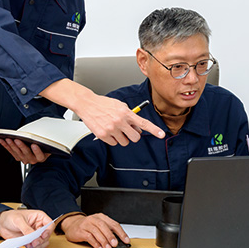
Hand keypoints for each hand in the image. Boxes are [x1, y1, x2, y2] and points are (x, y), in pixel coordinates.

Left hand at [0, 138, 49, 163]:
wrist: (38, 149)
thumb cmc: (41, 144)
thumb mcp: (43, 142)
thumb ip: (41, 139)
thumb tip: (34, 132)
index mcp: (41, 156)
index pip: (40, 155)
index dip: (37, 151)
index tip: (34, 145)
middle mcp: (33, 159)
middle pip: (27, 153)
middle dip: (21, 146)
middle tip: (17, 140)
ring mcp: (24, 159)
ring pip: (17, 152)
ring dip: (11, 145)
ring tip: (8, 139)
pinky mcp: (17, 157)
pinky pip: (11, 151)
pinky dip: (6, 145)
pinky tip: (2, 140)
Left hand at [0, 209, 52, 247]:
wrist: (1, 224)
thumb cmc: (10, 217)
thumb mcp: (18, 220)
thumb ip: (26, 229)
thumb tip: (33, 236)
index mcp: (39, 217)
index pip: (50, 224)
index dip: (48, 231)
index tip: (43, 236)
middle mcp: (38, 225)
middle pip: (47, 235)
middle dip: (41, 240)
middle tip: (34, 242)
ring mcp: (34, 233)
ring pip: (42, 242)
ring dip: (38, 245)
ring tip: (30, 244)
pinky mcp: (30, 240)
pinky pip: (35, 246)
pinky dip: (33, 247)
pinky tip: (27, 245)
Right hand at [40, 79, 164, 145]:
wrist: (87, 104)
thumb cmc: (104, 104)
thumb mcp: (120, 105)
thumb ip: (130, 115)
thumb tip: (137, 127)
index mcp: (126, 113)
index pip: (143, 123)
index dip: (154, 130)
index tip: (161, 134)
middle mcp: (120, 121)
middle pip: (135, 137)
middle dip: (133, 135)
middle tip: (127, 130)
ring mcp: (111, 129)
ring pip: (125, 142)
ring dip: (122, 138)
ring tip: (115, 128)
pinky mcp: (103, 135)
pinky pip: (114, 143)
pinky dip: (112, 139)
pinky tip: (108, 130)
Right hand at [60, 213, 128, 247]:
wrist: (72, 224)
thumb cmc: (88, 226)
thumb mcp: (99, 226)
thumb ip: (108, 232)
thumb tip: (119, 242)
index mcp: (101, 217)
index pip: (113, 224)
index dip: (121, 232)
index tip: (126, 240)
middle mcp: (94, 219)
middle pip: (104, 226)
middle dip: (111, 236)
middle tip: (115, 244)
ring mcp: (86, 224)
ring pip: (96, 232)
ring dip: (103, 241)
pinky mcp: (80, 231)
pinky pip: (89, 237)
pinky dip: (95, 244)